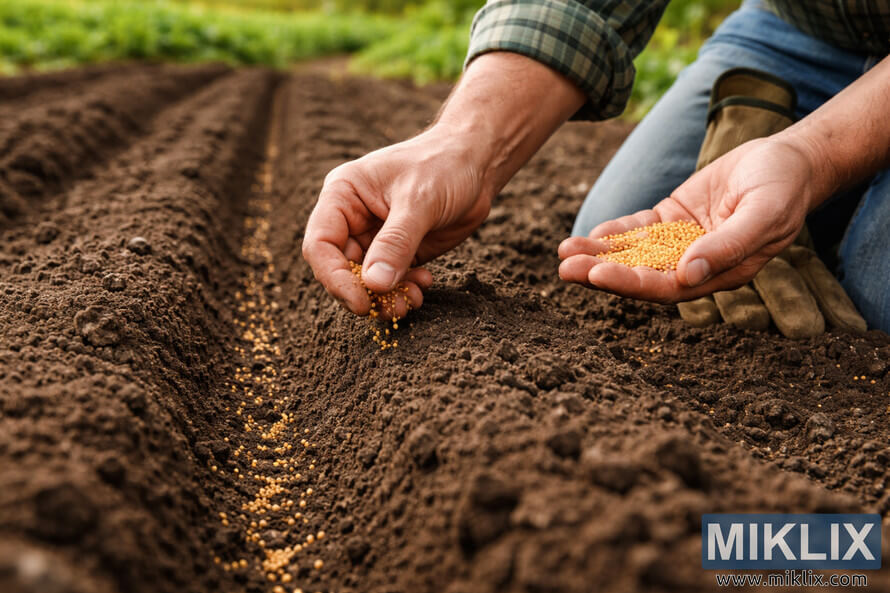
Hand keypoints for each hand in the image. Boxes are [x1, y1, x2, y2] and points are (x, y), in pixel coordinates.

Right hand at [302, 124, 491, 316]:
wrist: (476, 163)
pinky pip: (390, 282)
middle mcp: (352, 219)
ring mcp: (375, 238)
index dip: (334, 278)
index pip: (321, 245)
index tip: (361, 302)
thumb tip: (374, 285)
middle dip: (365, 293)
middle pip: (340, 270)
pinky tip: (423, 284)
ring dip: (385, 298)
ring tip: (412, 300)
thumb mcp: (419, 201)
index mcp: (342, 196)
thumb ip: (396, 243)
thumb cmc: (443, 166)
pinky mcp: (399, 252)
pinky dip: (402, 291)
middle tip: (393, 308)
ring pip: (365, 281)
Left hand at [558, 136, 820, 302]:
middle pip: (640, 275)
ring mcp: (682, 242)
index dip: (630, 283)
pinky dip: (615, 233)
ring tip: (564, 251)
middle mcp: (695, 264)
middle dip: (601, 272)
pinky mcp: (674, 219)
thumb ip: (728, 246)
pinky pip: (640, 230)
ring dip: (599, 254)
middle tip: (564, 268)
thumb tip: (689, 275)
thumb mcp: (762, 214)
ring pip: (634, 253)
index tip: (596, 274)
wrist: (788, 160)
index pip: (667, 287)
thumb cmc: (782, 189)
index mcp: (718, 274)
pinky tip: (590, 234)